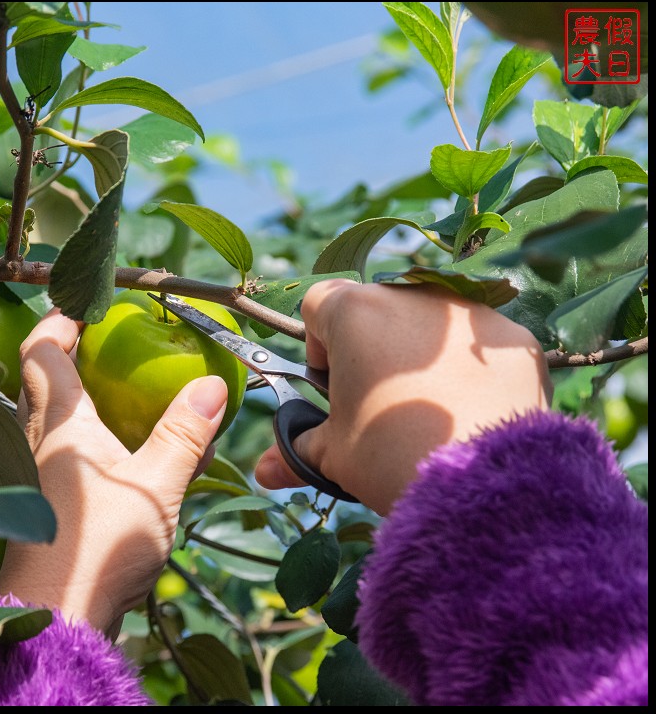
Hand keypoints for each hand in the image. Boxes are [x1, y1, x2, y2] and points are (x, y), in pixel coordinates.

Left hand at [0, 309, 228, 634]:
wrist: (58, 618)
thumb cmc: (100, 547)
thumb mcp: (157, 486)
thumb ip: (185, 435)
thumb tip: (213, 385)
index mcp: (59, 424)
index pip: (42, 351)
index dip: (59, 321)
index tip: (85, 307)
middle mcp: (37, 443)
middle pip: (39, 383)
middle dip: (66, 357)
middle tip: (104, 346)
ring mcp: (34, 478)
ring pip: (47, 421)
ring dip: (74, 401)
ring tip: (116, 398)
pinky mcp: (43, 509)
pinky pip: (58, 456)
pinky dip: (82, 442)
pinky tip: (115, 461)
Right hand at [255, 280, 550, 514]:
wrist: (483, 483)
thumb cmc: (391, 456)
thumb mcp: (334, 456)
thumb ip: (295, 450)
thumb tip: (265, 470)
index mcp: (356, 312)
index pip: (318, 305)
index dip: (317, 344)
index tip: (331, 387)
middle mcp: (413, 297)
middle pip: (377, 312)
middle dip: (371, 351)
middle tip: (377, 407)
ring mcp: (470, 313)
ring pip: (430, 328)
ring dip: (420, 360)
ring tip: (427, 416)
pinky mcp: (514, 339)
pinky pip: (479, 349)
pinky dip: (469, 373)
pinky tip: (471, 415)